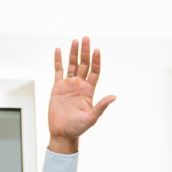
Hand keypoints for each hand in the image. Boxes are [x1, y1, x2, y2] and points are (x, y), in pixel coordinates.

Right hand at [47, 37, 115, 151]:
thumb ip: (101, 106)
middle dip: (85, 51)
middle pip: (84, 64)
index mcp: (89, 90)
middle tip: (86, 38)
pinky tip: (58, 50)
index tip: (96, 50)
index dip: (96, 61)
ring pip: (72, 65)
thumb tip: (113, 97)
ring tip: (75, 41)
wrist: (62, 133)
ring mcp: (69, 85)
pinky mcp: (57, 87)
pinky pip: (58, 71)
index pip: (94, 71)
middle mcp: (80, 85)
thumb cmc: (77, 127)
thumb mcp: (92, 117)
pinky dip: (58, 60)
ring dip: (73, 53)